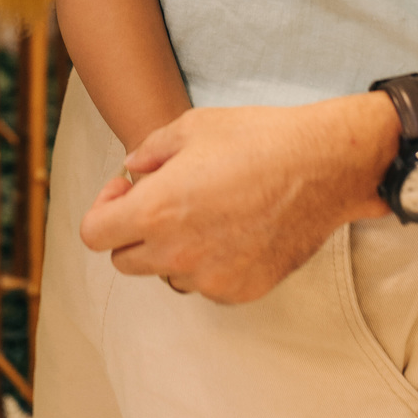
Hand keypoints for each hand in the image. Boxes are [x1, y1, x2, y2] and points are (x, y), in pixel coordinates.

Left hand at [79, 96, 394, 303]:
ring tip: (202, 213)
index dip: (103, 208)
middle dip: (131, 231)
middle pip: (124, 261)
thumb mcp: (190, 127)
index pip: (94, 235)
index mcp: (156, 211)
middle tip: (160, 200)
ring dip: (170, 251)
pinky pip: (205, 284)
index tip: (128, 189)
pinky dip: (207, 263)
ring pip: (166, 275)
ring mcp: (211, 278)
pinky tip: (231, 229)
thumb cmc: (256, 139)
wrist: (323, 166)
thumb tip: (132, 171)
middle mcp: (178, 254)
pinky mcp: (241, 290)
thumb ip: (148, 152)